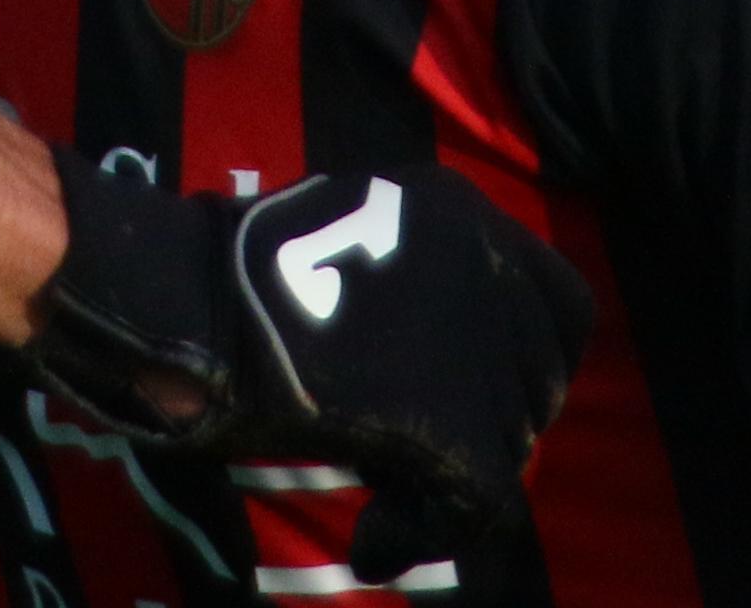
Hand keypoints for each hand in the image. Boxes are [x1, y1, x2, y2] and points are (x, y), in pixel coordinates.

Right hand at [24, 149, 589, 576]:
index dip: (529, 359)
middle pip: (540, 377)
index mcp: (466, 210)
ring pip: (509, 441)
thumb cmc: (242, 273)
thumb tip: (449, 359)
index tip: (476, 389)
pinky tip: (373, 540)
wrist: (189, 301)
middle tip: (413, 444)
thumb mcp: (360, 237)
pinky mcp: (455, 420)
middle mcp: (491, 265)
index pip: (561, 302)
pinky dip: (421, 532)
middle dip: (490, 420)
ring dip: (452, 476)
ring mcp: (479, 343)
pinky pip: (471, 502)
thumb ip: (419, 284)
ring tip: (381, 486)